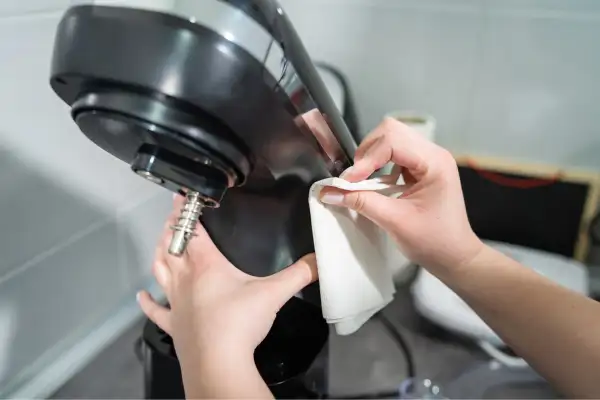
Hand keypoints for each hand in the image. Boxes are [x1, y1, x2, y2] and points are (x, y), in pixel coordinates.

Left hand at [136, 195, 317, 397]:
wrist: (218, 362)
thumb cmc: (241, 322)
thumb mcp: (275, 293)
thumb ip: (300, 274)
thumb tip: (321, 259)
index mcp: (206, 265)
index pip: (192, 230)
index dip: (186, 212)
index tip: (182, 197)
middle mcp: (185, 278)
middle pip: (171, 246)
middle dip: (171, 229)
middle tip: (174, 218)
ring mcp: (175, 302)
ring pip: (160, 270)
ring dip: (159, 254)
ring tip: (161, 243)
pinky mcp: (172, 324)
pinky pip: (156, 310)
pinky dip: (147, 302)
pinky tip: (142, 295)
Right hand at [320, 117, 483, 274]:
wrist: (454, 256)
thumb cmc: (433, 241)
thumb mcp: (394, 221)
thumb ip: (361, 203)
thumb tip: (329, 192)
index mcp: (434, 163)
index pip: (393, 141)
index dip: (367, 159)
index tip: (349, 182)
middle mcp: (433, 153)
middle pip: (391, 131)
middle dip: (367, 151)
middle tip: (355, 178)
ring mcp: (428, 158)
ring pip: (391, 138)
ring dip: (371, 155)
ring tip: (362, 179)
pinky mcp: (421, 167)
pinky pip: (394, 152)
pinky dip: (378, 163)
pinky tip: (375, 182)